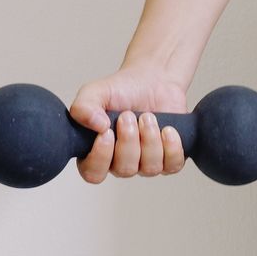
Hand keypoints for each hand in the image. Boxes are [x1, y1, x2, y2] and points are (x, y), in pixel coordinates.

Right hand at [68, 65, 189, 183]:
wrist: (153, 81)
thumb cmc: (122, 90)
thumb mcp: (95, 92)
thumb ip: (83, 107)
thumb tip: (96, 125)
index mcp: (96, 151)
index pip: (93, 173)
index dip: (100, 158)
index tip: (107, 132)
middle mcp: (120, 162)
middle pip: (124, 170)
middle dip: (129, 141)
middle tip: (129, 115)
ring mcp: (145, 162)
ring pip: (149, 169)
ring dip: (150, 140)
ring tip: (148, 117)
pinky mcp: (169, 158)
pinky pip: (172, 166)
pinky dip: (172, 148)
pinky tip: (167, 129)